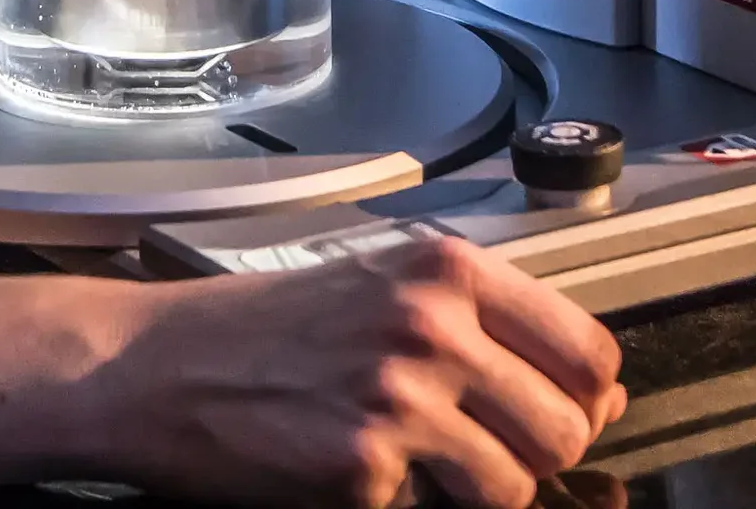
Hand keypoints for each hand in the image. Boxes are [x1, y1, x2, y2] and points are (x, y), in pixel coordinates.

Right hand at [104, 232, 625, 507]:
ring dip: (481, 493)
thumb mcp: (384, 290)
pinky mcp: (363, 469)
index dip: (587, 397)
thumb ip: (490, 329)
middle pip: (566, 426)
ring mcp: (400, 398)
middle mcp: (433, 324)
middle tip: (484, 452)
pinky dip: (405, 506)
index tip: (562, 412)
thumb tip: (597, 397)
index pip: (587, 349)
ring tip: (425, 470)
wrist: (157, 364)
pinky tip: (357, 472)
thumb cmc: (267, 326)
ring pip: (515, 485)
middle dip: (538, 456)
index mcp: (447, 269)